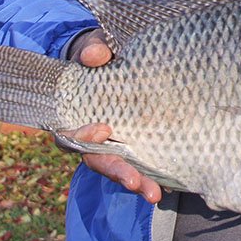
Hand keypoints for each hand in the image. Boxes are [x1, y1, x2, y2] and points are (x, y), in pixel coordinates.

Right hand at [64, 30, 161, 203]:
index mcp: (77, 115)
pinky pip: (140, 164)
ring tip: (154, 194)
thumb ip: (95, 49)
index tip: (104, 131)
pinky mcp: (135, 144)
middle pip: (100, 161)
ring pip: (121, 168)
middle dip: (117, 172)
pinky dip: (152, 175)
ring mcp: (114, 143)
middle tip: (135, 183)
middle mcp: (92, 136)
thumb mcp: (96, 47)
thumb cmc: (101, 54)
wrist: (115, 58)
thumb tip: (95, 55)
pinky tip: (168, 184)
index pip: (72, 135)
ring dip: (137, 181)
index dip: (84, 137)